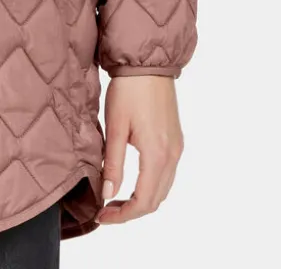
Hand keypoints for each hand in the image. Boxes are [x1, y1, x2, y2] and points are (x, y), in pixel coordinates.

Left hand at [96, 75, 183, 224]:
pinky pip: (167, 174)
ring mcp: (177, 148)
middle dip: (131, 211)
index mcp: (158, 154)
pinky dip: (151, 185)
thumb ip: (113, 164)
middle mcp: (172, 155)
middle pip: (156, 200)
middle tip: (106, 210)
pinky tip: (132, 181)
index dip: (123, 215)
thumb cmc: (128, 91)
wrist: (148, 64)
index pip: (144, 201)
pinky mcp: (175, 139)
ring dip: (142, 200)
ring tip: (115, 198)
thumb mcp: (115, 127)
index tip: (103, 216)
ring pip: (163, 189)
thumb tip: (108, 195)